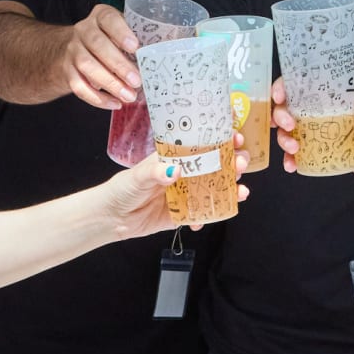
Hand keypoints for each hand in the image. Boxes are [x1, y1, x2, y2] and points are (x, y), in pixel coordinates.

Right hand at [63, 5, 140, 108]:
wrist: (74, 49)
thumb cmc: (111, 41)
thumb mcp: (124, 32)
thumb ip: (144, 38)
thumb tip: (178, 49)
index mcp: (101, 16)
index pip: (108, 19)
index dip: (120, 32)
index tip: (135, 47)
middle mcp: (84, 29)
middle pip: (97, 44)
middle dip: (118, 65)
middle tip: (137, 80)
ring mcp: (73, 50)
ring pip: (86, 66)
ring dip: (110, 83)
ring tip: (129, 96)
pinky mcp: (67, 70)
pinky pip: (78, 86)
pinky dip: (97, 98)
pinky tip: (114, 104)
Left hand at [107, 147, 250, 238]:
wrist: (111, 218)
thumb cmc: (121, 189)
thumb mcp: (137, 176)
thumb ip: (155, 173)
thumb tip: (174, 170)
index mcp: (174, 157)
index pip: (202, 143)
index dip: (222, 138)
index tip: (236, 136)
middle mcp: (184, 173)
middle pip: (215, 165)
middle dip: (233, 163)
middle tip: (241, 163)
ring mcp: (186, 194)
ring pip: (214, 188)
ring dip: (231, 189)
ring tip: (241, 191)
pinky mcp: (183, 214)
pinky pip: (203, 214)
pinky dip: (211, 216)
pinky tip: (213, 216)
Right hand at [274, 87, 353, 178]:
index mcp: (322, 96)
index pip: (295, 85)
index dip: (281, 87)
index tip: (280, 96)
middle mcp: (310, 112)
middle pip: (283, 108)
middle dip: (280, 116)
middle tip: (289, 125)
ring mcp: (308, 131)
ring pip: (284, 131)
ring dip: (283, 139)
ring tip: (294, 148)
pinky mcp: (309, 149)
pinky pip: (292, 153)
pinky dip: (289, 159)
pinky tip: (291, 165)